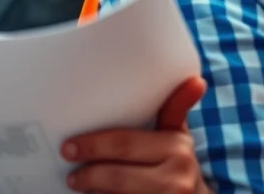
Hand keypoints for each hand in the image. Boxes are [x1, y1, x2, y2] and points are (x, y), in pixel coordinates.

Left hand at [63, 76, 211, 193]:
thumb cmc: (176, 163)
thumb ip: (175, 109)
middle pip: (117, 175)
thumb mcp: (177, 136)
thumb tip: (196, 80)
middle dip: (88, 175)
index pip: (124, 144)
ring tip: (77, 184)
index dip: (93, 146)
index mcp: (177, 148)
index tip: (67, 147)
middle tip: (70, 174)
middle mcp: (177, 177)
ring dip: (93, 191)